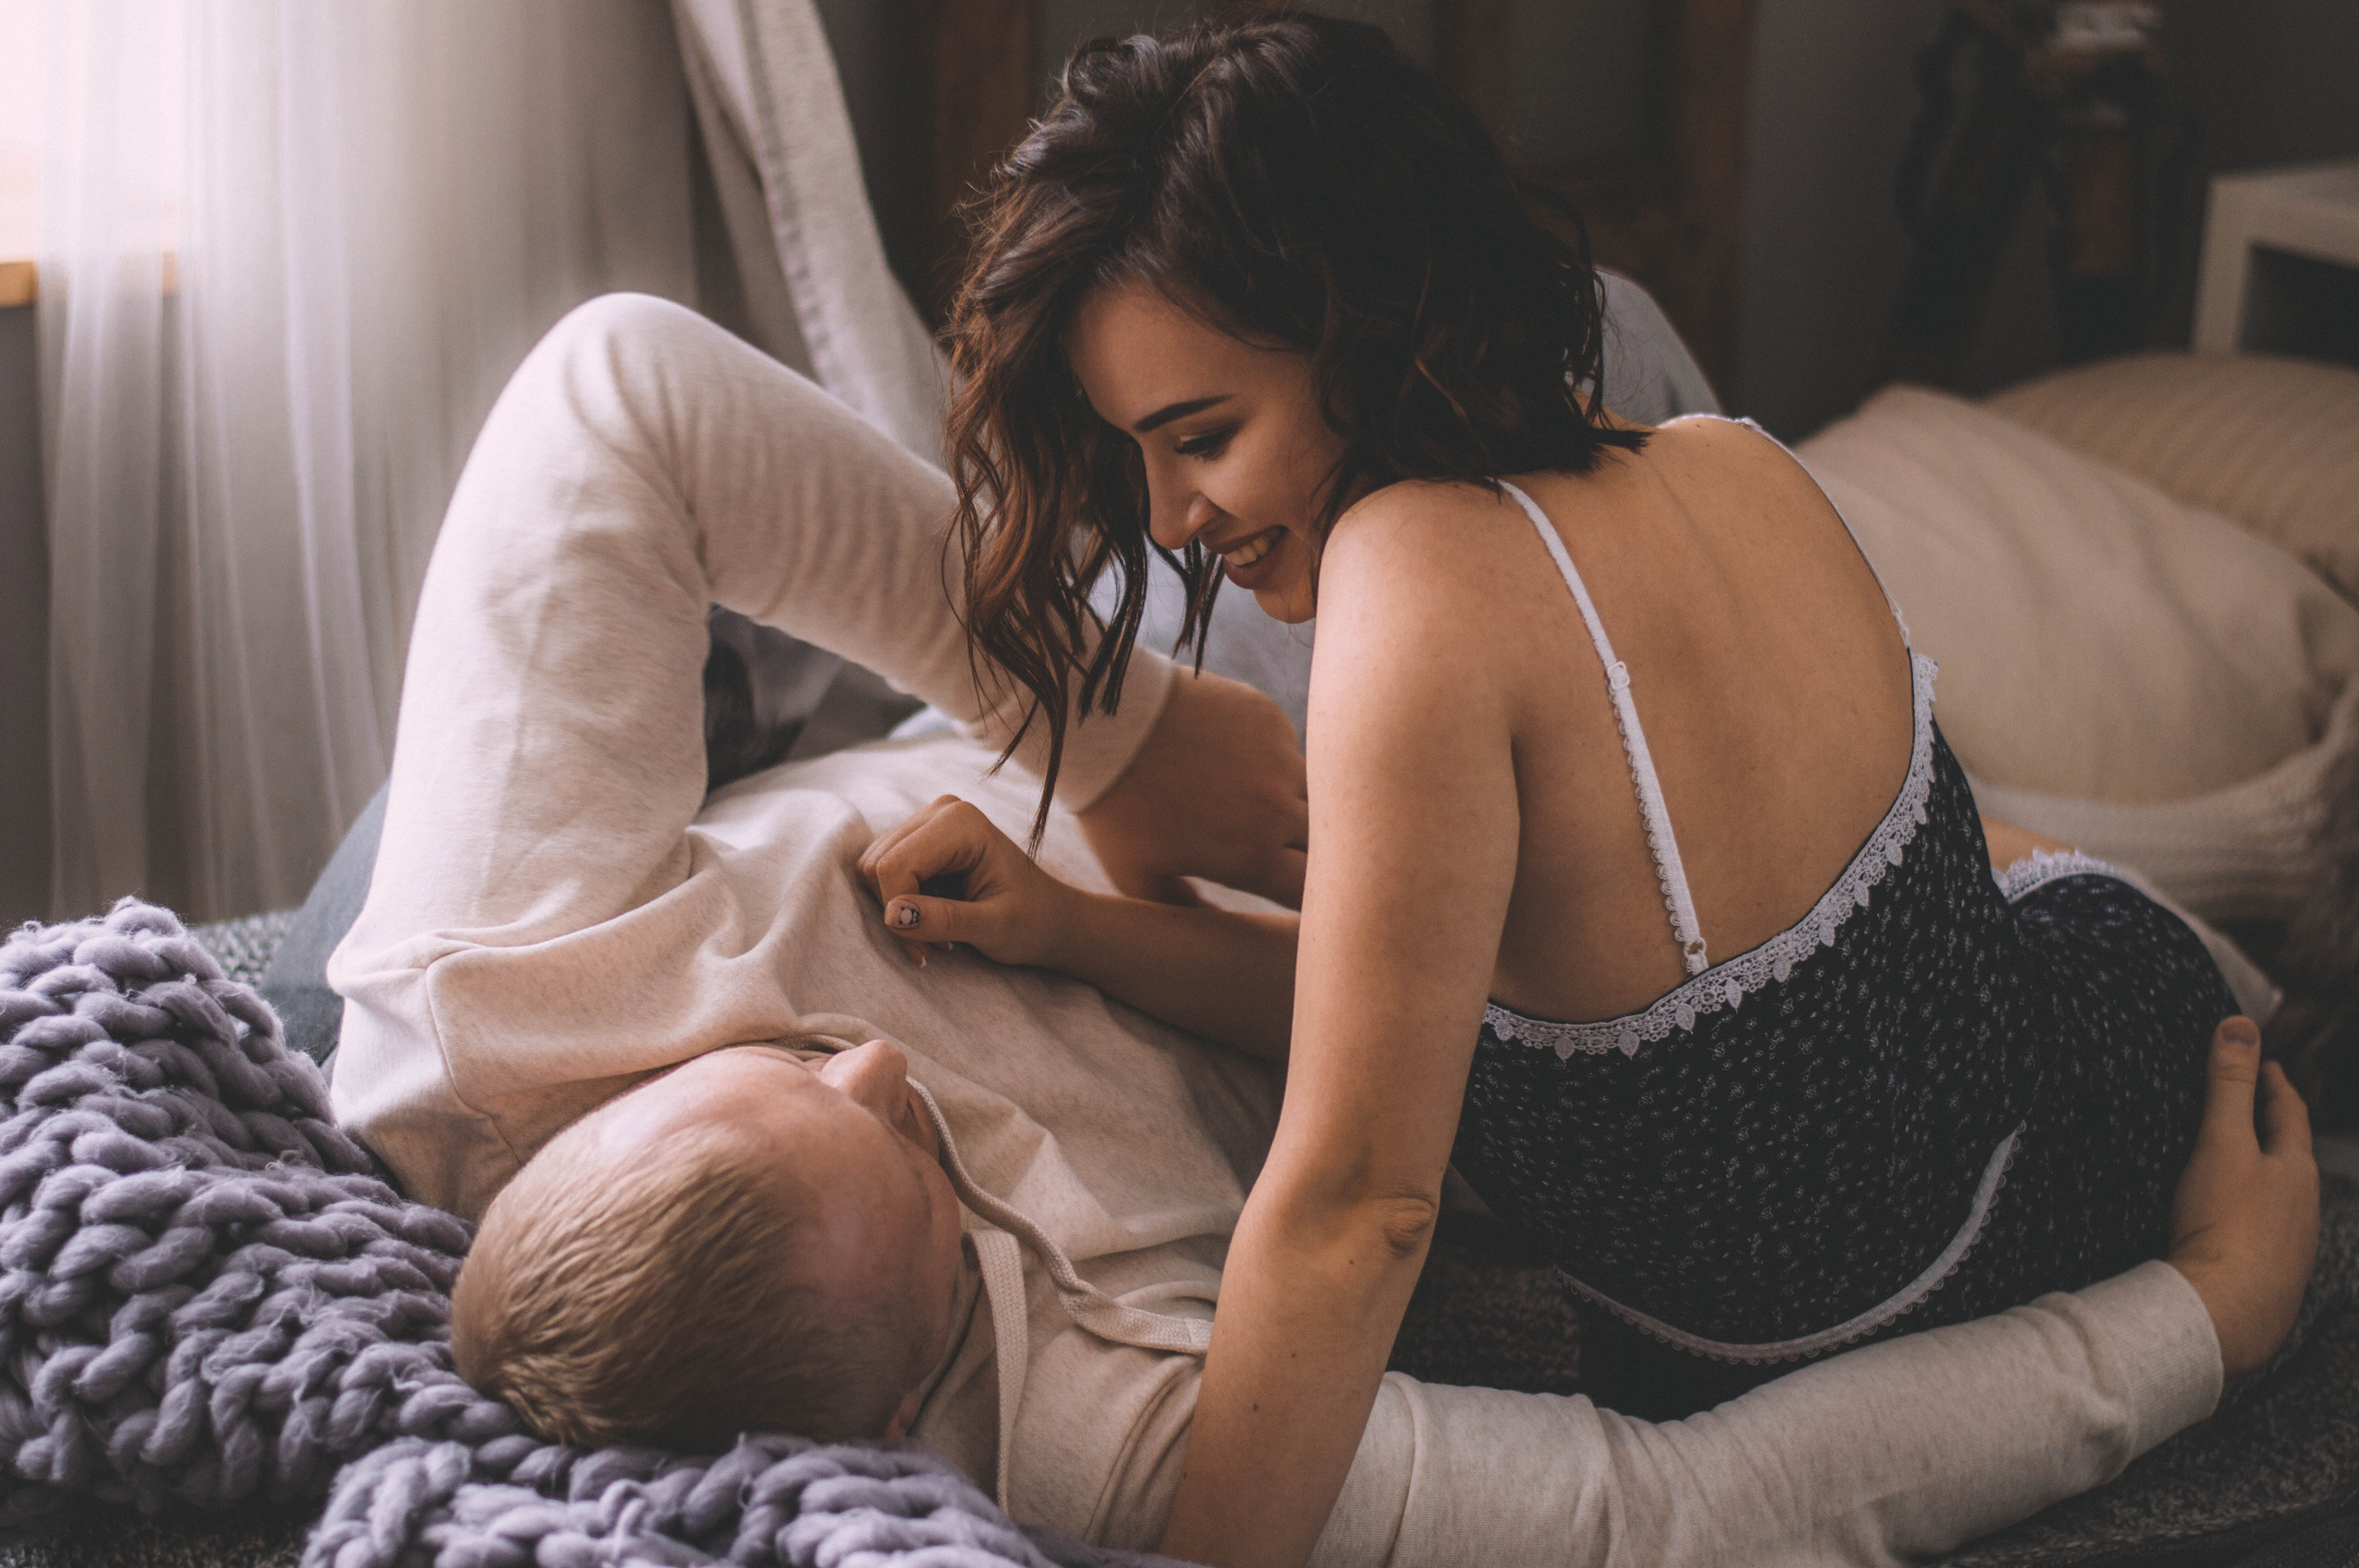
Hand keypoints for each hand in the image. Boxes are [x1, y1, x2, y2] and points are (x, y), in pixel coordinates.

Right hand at [857, 796, 1081, 969]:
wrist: (1050, 917)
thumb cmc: (1032, 921)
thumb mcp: (995, 928)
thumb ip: (946, 919)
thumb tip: (891, 914)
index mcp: (961, 822)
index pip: (893, 866)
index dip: (898, 913)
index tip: (925, 952)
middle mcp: (940, 811)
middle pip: (876, 866)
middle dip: (896, 913)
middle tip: (934, 947)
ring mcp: (926, 822)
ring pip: (872, 870)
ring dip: (897, 911)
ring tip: (941, 933)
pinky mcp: (918, 840)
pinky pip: (882, 873)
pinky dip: (900, 904)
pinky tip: (934, 917)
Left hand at [1078, 670, 1308, 908]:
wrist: (1100, 722)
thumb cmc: (1113, 807)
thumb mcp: (1136, 876)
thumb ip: (1184, 908)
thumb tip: (1214, 930)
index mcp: (1250, 856)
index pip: (1311, 892)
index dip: (1310, 900)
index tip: (1298, 896)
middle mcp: (1277, 808)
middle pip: (1327, 844)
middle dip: (1310, 852)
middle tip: (1284, 850)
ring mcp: (1278, 758)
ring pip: (1315, 791)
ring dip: (1295, 804)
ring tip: (1257, 802)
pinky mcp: (1269, 718)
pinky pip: (1288, 748)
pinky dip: (1271, 760)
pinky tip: (1234, 758)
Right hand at [2166, 1016, 2319, 1381]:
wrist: (2222, 1315)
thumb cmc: (2223, 1228)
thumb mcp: (2222, 1142)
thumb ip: (2229, 1085)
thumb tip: (2240, 1026)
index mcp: (2295, 1170)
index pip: (2288, 1112)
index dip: (2273, 1082)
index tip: (2264, 1063)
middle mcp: (2303, 1209)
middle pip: (2289, 1155)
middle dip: (2271, 1126)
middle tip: (2250, 1104)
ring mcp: (2289, 1247)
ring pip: (2280, 1197)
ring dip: (2261, 1173)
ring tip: (2235, 1161)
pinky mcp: (2268, 1278)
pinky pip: (2262, 1231)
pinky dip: (2248, 1212)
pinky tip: (2226, 1222)